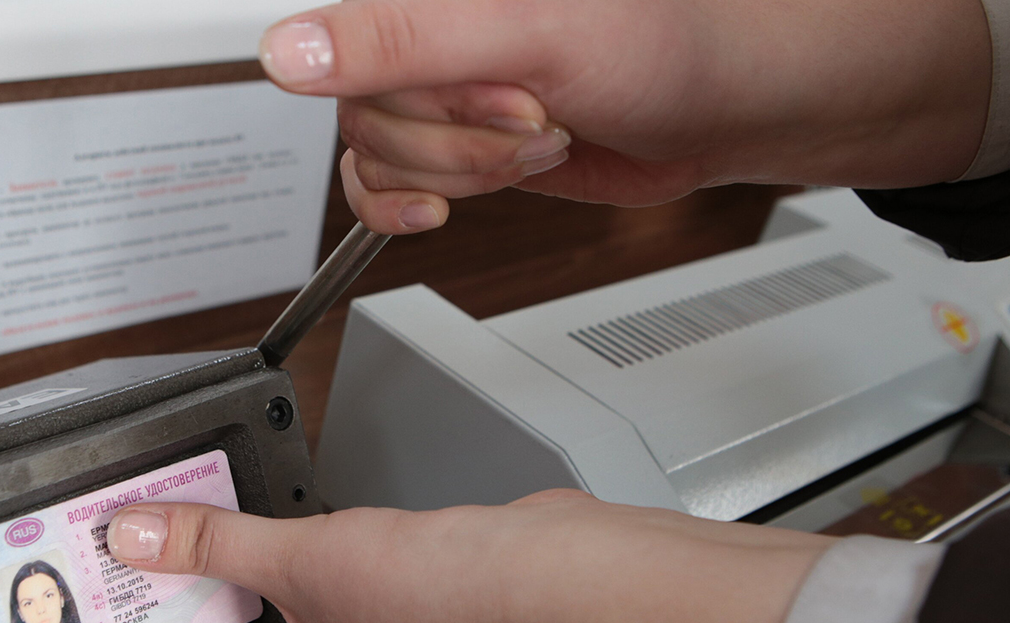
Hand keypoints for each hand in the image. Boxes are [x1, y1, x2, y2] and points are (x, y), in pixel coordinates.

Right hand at [257, 0, 991, 232]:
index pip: (346, 43)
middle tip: (537, 119)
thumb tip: (288, 50)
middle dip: (458, 139)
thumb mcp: (531, 31)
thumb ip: (404, 39)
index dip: (424, 91)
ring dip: (461, 172)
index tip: (505, 91)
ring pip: (373, 154)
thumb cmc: (664, 44)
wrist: (721, 106)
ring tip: (540, 139)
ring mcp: (434, 87)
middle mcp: (422, 30)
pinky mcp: (450, 139)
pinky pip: (376, 183)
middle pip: (360, 108)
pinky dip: (401, 206)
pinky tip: (439, 207)